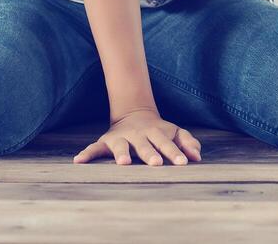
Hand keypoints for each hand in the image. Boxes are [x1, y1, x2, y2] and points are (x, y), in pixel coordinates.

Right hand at [73, 107, 202, 165]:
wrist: (134, 113)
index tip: (182, 163)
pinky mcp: (105, 142)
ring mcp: (120, 138)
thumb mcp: (175, 132)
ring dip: (121, 154)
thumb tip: (198, 157)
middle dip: (149, 154)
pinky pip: (94, 148)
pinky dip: (86, 154)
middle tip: (155, 163)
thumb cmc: (159, 131)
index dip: (174, 153)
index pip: (166, 144)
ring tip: (123, 163)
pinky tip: (78, 161)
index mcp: (156, 133)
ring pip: (120, 146)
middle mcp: (138, 135)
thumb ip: (188, 142)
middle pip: (144, 145)